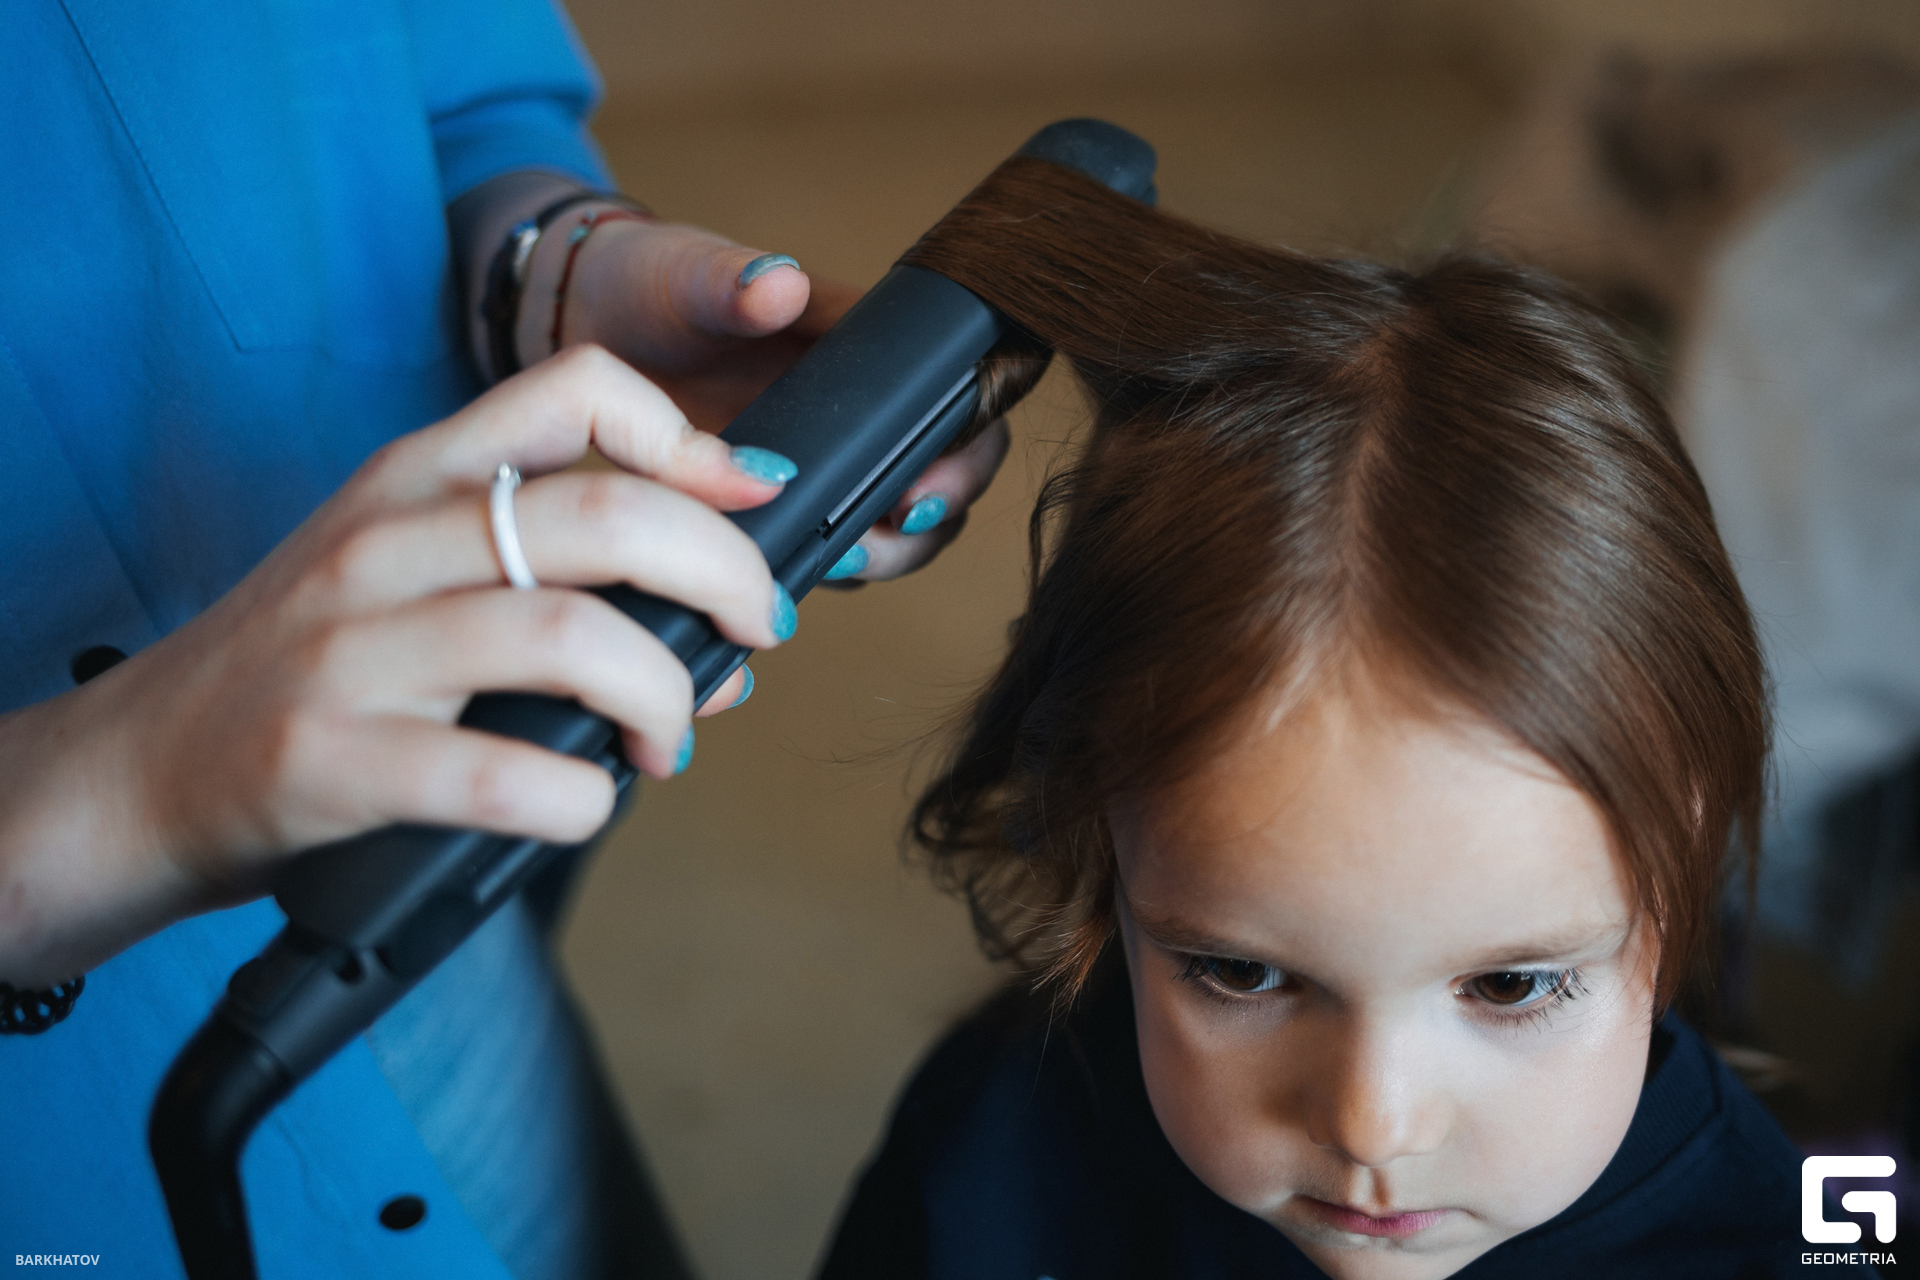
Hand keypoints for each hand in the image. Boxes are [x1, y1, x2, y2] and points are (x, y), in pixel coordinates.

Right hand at [0, 348, 782, 982]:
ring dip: (664, 694)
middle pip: (606, 517)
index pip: (575, 393)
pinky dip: (579, 800)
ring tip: (670, 739)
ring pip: (569, 637)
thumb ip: (552, 586)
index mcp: (412, 480)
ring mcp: (353, 649)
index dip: (690, 439)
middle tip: (757, 625)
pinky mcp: (329, 759)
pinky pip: (502, 776)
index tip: (751, 495)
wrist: (133, 773)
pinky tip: (587, 803)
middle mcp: (385, 544)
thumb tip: (722, 637)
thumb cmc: (301, 674)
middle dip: (722, 571)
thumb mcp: (410, 585)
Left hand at [512, 190, 1011, 583]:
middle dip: (925, 524)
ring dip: (880, 558)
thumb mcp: (685, 272)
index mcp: (864, 347)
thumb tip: (778, 284)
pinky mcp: (781, 504)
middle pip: (945, 479)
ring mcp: (825, 462)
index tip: (919, 490)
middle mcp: (860, 410)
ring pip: (895, 528)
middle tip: (873, 540)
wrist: (588, 324)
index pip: (959, 399)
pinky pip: (827, 549)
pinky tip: (783, 576)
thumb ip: (734, 279)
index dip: (963, 453)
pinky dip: (820, 570)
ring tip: (830, 564)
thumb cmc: (651, 283)